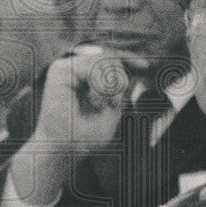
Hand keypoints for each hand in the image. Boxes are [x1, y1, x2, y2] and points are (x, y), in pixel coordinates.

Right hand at [33, 44, 149, 147]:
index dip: (129, 57)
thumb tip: (129, 72)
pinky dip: (100, 83)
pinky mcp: (59, 71)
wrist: (63, 150)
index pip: (110, 57)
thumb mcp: (112, 110)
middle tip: (113, 102)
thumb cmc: (84, 136)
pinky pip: (91, 64)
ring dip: (110, 84)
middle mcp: (74, 69)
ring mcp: (66, 67)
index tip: (145, 65)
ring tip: (101, 104)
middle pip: (109, 56)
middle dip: (119, 78)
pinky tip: (96, 99)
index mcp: (85, 76)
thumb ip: (120, 89)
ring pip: (102, 59)